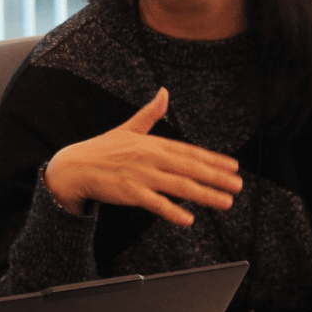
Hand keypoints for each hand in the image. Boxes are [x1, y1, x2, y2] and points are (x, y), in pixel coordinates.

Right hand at [42, 88, 241, 225]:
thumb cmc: (101, 149)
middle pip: (190, 168)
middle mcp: (150, 157)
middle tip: (238, 185)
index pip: (189, 151)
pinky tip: (188, 219)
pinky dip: (172, 211)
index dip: (213, 159)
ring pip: (179, 186)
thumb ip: (150, 113)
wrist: (73, 166)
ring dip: (204, 194)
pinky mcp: (130, 192)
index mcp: (153, 143)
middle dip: (217, 177)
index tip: (234, 166)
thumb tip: (164, 92)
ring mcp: (141, 175)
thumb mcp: (128, 128)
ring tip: (225, 202)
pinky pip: (155, 203)